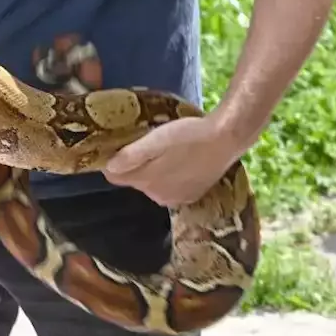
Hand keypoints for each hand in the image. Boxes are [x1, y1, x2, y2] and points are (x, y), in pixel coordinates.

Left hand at [101, 116, 249, 207]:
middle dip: (137, 165)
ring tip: (168, 150)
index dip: (114, 161)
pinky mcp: (192, 197)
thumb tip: (109, 168)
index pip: (115, 177)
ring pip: (154, 185)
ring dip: (156, 171)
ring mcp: (176, 199)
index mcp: (146, 181)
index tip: (121, 146)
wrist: (226, 140)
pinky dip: (172, 177)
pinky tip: (183, 162)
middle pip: (136, 180)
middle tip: (149, 143)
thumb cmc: (189, 136)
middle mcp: (157, 196)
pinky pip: (171, 188)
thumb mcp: (157, 140)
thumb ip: (132, 156)